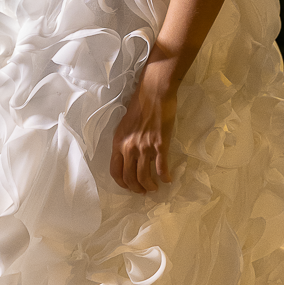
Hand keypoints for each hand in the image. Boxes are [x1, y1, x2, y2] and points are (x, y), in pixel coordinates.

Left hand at [110, 62, 176, 192]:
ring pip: (144, 176)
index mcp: (118, 142)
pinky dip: (164, 176)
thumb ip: (125, 140)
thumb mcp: (124, 124)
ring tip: (155, 188)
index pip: (115, 171)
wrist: (154, 92)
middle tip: (143, 191)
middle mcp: (129, 148)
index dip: (122, 183)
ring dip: (149, 186)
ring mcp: (144, 147)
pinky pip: (161, 167)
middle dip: (137, 188)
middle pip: (130, 177)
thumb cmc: (140, 104)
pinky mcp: (160, 145)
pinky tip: (168, 179)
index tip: (129, 186)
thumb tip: (129, 154)